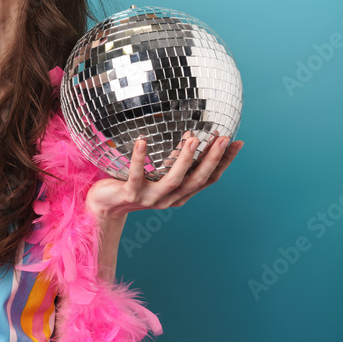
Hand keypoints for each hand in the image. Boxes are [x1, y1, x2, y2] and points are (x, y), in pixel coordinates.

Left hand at [85, 131, 243, 220]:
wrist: (105, 206)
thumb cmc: (134, 184)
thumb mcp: (158, 175)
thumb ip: (174, 162)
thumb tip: (191, 135)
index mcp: (180, 194)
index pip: (208, 179)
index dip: (224, 162)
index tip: (237, 142)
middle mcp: (169, 198)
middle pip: (197, 180)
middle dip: (212, 159)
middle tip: (223, 138)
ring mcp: (150, 198)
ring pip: (173, 180)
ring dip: (184, 159)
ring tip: (192, 138)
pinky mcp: (130, 194)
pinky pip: (135, 175)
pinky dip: (139, 158)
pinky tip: (141, 141)